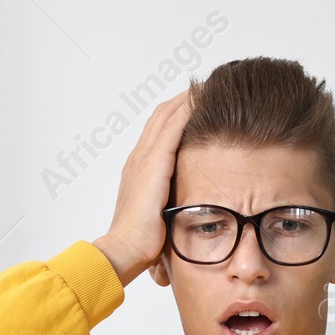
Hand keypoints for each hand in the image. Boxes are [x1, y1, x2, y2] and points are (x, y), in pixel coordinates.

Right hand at [92, 90, 192, 286]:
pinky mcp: (154, 163)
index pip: (159, 131)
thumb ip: (169, 204)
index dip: (177, 113)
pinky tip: (203, 99)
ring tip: (209, 86)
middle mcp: (139, 158)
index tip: (197, 104)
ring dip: (188, 97)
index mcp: (139, 169)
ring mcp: (144, 158)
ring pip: (167, 115)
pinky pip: (172, 126)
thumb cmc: (141, 242)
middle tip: (207, 86)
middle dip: (184, 98)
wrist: (125, 248)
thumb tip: (186, 210)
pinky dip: (187, 109)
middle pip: (162, 115)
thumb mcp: (159, 216)